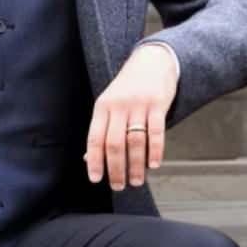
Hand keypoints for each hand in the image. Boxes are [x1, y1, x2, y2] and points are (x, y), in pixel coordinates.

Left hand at [84, 43, 178, 189]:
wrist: (152, 61)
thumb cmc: (129, 86)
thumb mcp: (109, 103)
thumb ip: (101, 129)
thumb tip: (88, 158)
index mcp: (103, 107)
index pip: (95, 138)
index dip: (94, 161)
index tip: (96, 179)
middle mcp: (119, 106)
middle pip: (115, 144)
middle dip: (116, 169)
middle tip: (119, 185)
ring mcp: (139, 105)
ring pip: (135, 141)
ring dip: (136, 165)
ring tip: (137, 180)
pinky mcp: (158, 104)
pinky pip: (156, 132)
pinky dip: (155, 151)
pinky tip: (154, 164)